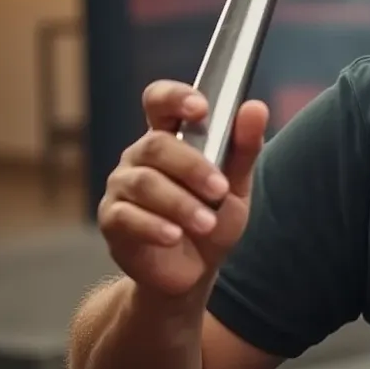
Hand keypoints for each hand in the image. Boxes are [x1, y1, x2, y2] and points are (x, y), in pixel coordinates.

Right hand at [98, 81, 268, 296]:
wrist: (194, 271)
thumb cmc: (213, 218)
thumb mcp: (236, 185)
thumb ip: (244, 147)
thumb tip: (256, 108)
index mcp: (169, 138)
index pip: (159, 102)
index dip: (175, 97)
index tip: (200, 108)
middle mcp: (140, 157)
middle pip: (156, 145)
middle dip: (193, 167)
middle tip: (220, 191)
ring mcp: (122, 187)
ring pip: (144, 183)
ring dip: (180, 203)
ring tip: (207, 222)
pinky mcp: (113, 220)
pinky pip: (127, 216)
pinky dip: (154, 226)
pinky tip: (174, 236)